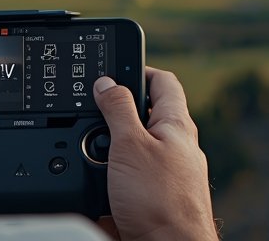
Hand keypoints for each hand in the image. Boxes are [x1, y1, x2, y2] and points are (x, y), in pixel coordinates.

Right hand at [94, 67, 216, 240]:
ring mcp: (167, 173)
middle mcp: (176, 146)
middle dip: (117, 113)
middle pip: (146, 114)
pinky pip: (129, 178)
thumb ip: (118, 110)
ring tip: (92, 155)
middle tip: (94, 114)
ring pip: (134, 148)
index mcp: (176, 124)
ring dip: (110, 149)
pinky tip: (97, 185)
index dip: (139, 69)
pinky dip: (110, 177)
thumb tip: (107, 82)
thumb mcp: (130, 145)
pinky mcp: (154, 199)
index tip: (115, 67)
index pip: (163, 81)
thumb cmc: (160, 202)